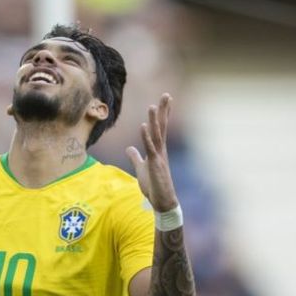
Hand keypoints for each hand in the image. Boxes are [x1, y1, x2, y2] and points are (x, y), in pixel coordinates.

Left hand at [125, 93, 178, 211]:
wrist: (162, 201)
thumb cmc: (153, 186)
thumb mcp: (141, 168)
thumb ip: (135, 157)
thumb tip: (128, 148)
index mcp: (157, 150)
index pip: (160, 128)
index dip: (162, 114)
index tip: (165, 100)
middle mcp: (160, 150)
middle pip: (161, 127)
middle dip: (163, 111)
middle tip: (166, 95)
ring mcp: (159, 157)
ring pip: (156, 135)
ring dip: (154, 120)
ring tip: (152, 106)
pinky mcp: (155, 164)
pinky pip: (150, 148)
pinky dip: (146, 137)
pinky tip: (143, 126)